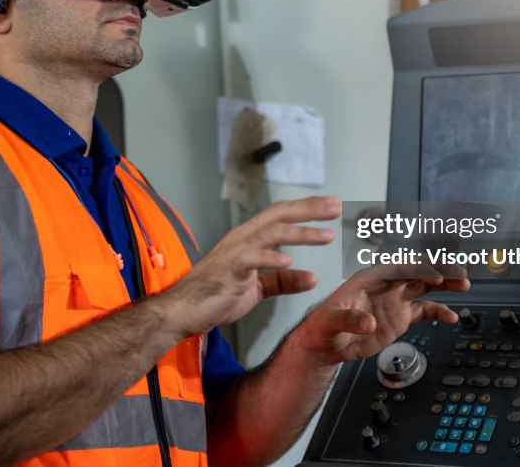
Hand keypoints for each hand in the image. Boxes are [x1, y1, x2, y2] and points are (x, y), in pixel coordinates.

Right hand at [159, 196, 341, 337]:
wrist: (182, 311)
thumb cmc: (215, 296)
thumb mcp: (256, 289)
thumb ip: (282, 281)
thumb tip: (312, 278)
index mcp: (248, 239)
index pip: (281, 215)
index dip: (307, 209)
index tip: (332, 206)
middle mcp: (242, 238)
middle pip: (279, 214)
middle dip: (310, 209)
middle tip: (337, 207)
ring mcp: (234, 252)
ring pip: (271, 233)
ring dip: (300, 233)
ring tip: (325, 235)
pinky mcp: (228, 271)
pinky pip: (250, 260)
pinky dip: (270, 258)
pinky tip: (289, 261)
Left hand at [294, 268, 470, 365]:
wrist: (325, 345)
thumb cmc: (322, 327)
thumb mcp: (330, 322)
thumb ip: (349, 320)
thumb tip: (368, 323)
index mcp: (368, 279)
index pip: (397, 268)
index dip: (416, 270)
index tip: (433, 275)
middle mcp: (385, 286)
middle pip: (415, 273)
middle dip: (437, 271)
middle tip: (458, 273)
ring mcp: (394, 300)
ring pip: (424, 287)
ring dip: (444, 285)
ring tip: (464, 285)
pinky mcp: (399, 317)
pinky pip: (424, 311)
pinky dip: (439, 312)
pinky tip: (452, 316)